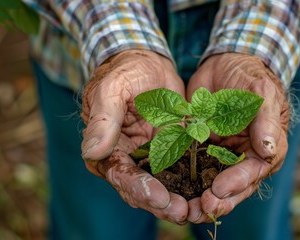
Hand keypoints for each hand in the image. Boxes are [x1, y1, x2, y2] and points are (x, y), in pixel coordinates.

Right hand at [81, 50, 187, 223]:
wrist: (148, 63)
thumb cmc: (125, 72)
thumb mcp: (111, 89)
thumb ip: (103, 120)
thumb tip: (91, 152)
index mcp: (106, 149)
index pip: (120, 175)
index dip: (139, 188)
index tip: (158, 197)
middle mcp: (126, 159)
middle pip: (141, 189)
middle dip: (161, 203)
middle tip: (183, 212)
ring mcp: (149, 158)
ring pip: (163, 186)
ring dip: (178, 200)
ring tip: (197, 209)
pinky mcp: (169, 153)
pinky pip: (181, 172)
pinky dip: (192, 184)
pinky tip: (207, 191)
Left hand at [186, 53, 289, 222]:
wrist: (224, 64)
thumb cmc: (250, 76)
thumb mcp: (261, 92)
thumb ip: (265, 120)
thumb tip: (268, 150)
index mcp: (264, 147)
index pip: (255, 170)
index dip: (239, 182)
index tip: (219, 189)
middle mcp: (243, 156)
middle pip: (234, 185)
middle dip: (219, 200)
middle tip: (200, 209)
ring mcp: (221, 154)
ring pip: (212, 182)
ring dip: (200, 197)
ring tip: (185, 210)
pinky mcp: (200, 149)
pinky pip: (192, 167)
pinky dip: (183, 179)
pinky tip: (170, 187)